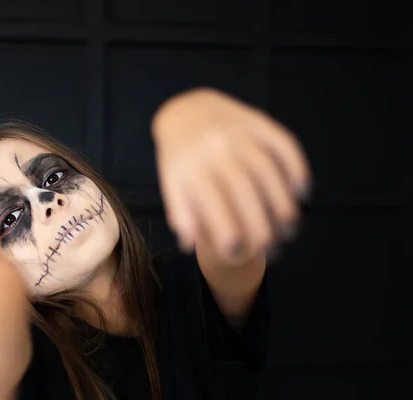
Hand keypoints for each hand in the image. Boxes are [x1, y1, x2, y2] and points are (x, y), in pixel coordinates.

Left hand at [152, 88, 310, 264]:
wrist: (187, 111)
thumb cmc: (181, 158)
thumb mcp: (171, 183)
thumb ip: (180, 212)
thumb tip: (188, 245)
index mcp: (191, 165)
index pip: (211, 200)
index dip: (224, 227)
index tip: (236, 252)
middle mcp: (215, 147)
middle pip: (243, 189)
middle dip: (259, 222)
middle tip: (270, 249)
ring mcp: (239, 132)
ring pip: (267, 169)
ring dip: (282, 201)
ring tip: (290, 228)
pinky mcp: (259, 121)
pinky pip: (284, 144)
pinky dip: (297, 167)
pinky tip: (303, 192)